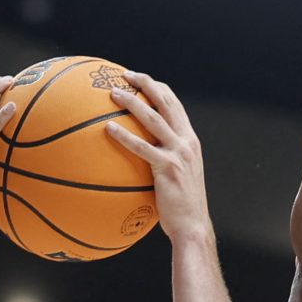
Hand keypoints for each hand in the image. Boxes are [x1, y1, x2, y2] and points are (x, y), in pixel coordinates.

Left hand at [106, 72, 210, 245]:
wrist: (193, 226)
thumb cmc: (180, 208)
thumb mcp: (177, 177)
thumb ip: (164, 161)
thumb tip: (140, 158)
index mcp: (190, 141)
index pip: (175, 105)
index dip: (157, 88)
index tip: (139, 79)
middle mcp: (187, 142)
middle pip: (166, 102)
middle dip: (146, 83)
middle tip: (125, 74)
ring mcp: (178, 153)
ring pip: (153, 118)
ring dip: (132, 102)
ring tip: (113, 93)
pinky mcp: (167, 168)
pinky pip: (141, 147)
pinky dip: (124, 135)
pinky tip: (108, 128)